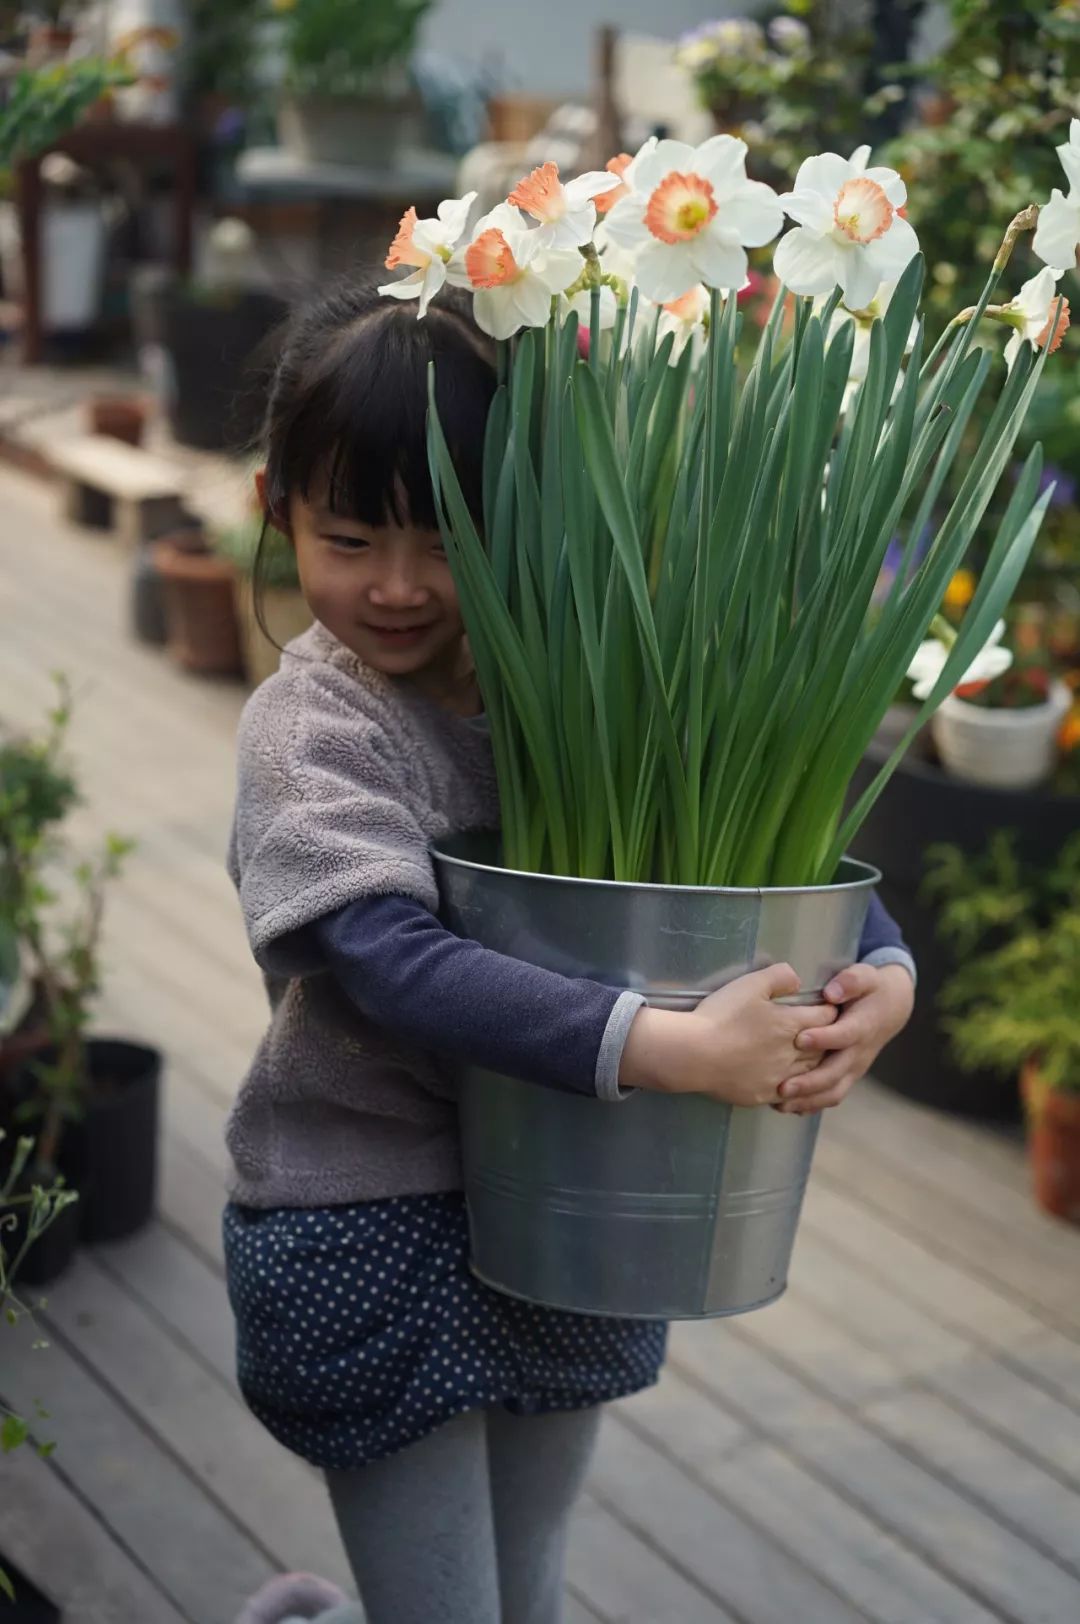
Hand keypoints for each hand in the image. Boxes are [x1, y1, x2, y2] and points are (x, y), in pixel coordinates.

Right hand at [620, 962, 839, 1107]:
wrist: (693, 1054)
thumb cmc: (722, 1016)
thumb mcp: (750, 984)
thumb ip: (779, 976)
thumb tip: (799, 982)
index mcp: (791, 1024)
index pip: (826, 1017)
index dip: (828, 1011)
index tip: (826, 1008)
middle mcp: (792, 1054)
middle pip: (824, 1047)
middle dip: (826, 1039)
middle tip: (823, 1033)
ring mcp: (779, 1078)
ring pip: (810, 1072)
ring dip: (813, 1064)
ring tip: (806, 1056)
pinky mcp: (764, 1095)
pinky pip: (789, 1094)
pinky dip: (794, 1087)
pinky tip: (789, 1082)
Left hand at [774, 963, 913, 1114]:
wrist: (891, 1009)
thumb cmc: (871, 989)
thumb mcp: (866, 976)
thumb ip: (851, 980)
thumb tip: (832, 992)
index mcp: (862, 1026)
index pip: (844, 1035)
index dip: (824, 1038)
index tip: (800, 1039)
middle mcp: (859, 1052)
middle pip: (836, 1072)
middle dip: (810, 1082)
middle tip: (782, 1088)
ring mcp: (854, 1068)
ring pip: (834, 1091)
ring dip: (808, 1100)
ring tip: (779, 1104)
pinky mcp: (847, 1076)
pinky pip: (831, 1095)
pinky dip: (811, 1104)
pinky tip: (787, 1107)